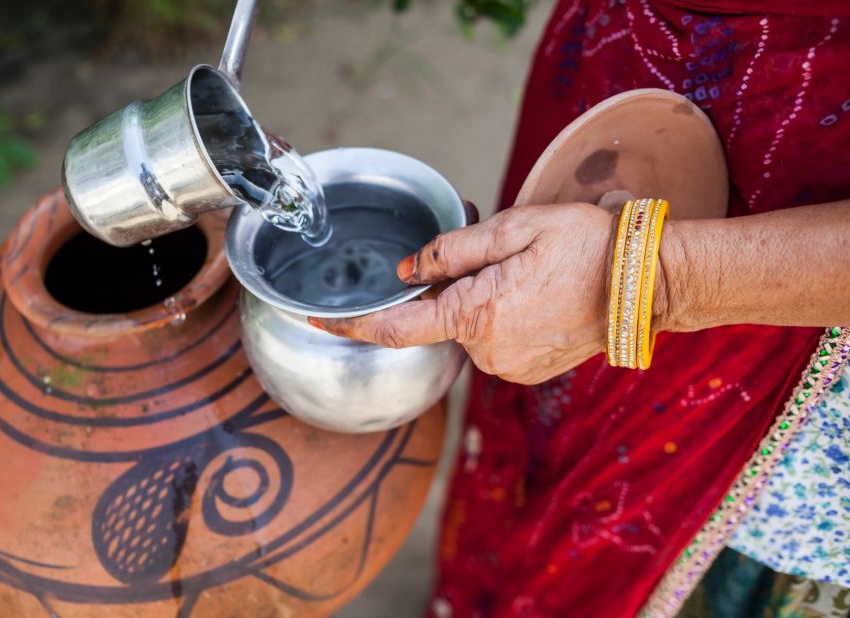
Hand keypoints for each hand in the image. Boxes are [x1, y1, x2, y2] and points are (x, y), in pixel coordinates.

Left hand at [309, 203, 616, 384]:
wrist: (648, 284)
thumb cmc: (588, 246)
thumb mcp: (516, 228)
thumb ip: (451, 250)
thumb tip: (405, 268)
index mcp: (474, 315)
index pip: (393, 328)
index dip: (349, 326)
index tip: (316, 320)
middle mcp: (485, 351)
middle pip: (437, 317)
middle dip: (447, 286)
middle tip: (495, 253)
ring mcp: (507, 366)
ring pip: (465, 328)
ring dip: (477, 300)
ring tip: (525, 271)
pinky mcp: (525, 371)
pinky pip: (491, 341)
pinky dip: (498, 317)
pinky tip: (532, 295)